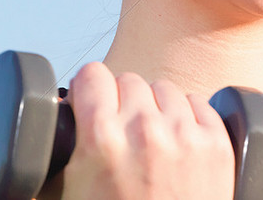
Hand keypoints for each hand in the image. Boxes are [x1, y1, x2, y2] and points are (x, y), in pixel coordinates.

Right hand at [39, 62, 234, 199]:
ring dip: (155, 108)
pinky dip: (187, 118)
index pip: (92, 74)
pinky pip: (197, 102)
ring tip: (151, 141)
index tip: (91, 100)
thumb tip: (46, 128)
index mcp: (102, 139)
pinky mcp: (216, 143)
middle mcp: (145, 128)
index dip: (88, 89)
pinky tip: (179, 143)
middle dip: (121, 102)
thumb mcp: (67, 195)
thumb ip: (55, 156)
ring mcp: (185, 134)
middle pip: (129, 80)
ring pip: (164, 88)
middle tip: (121, 131)